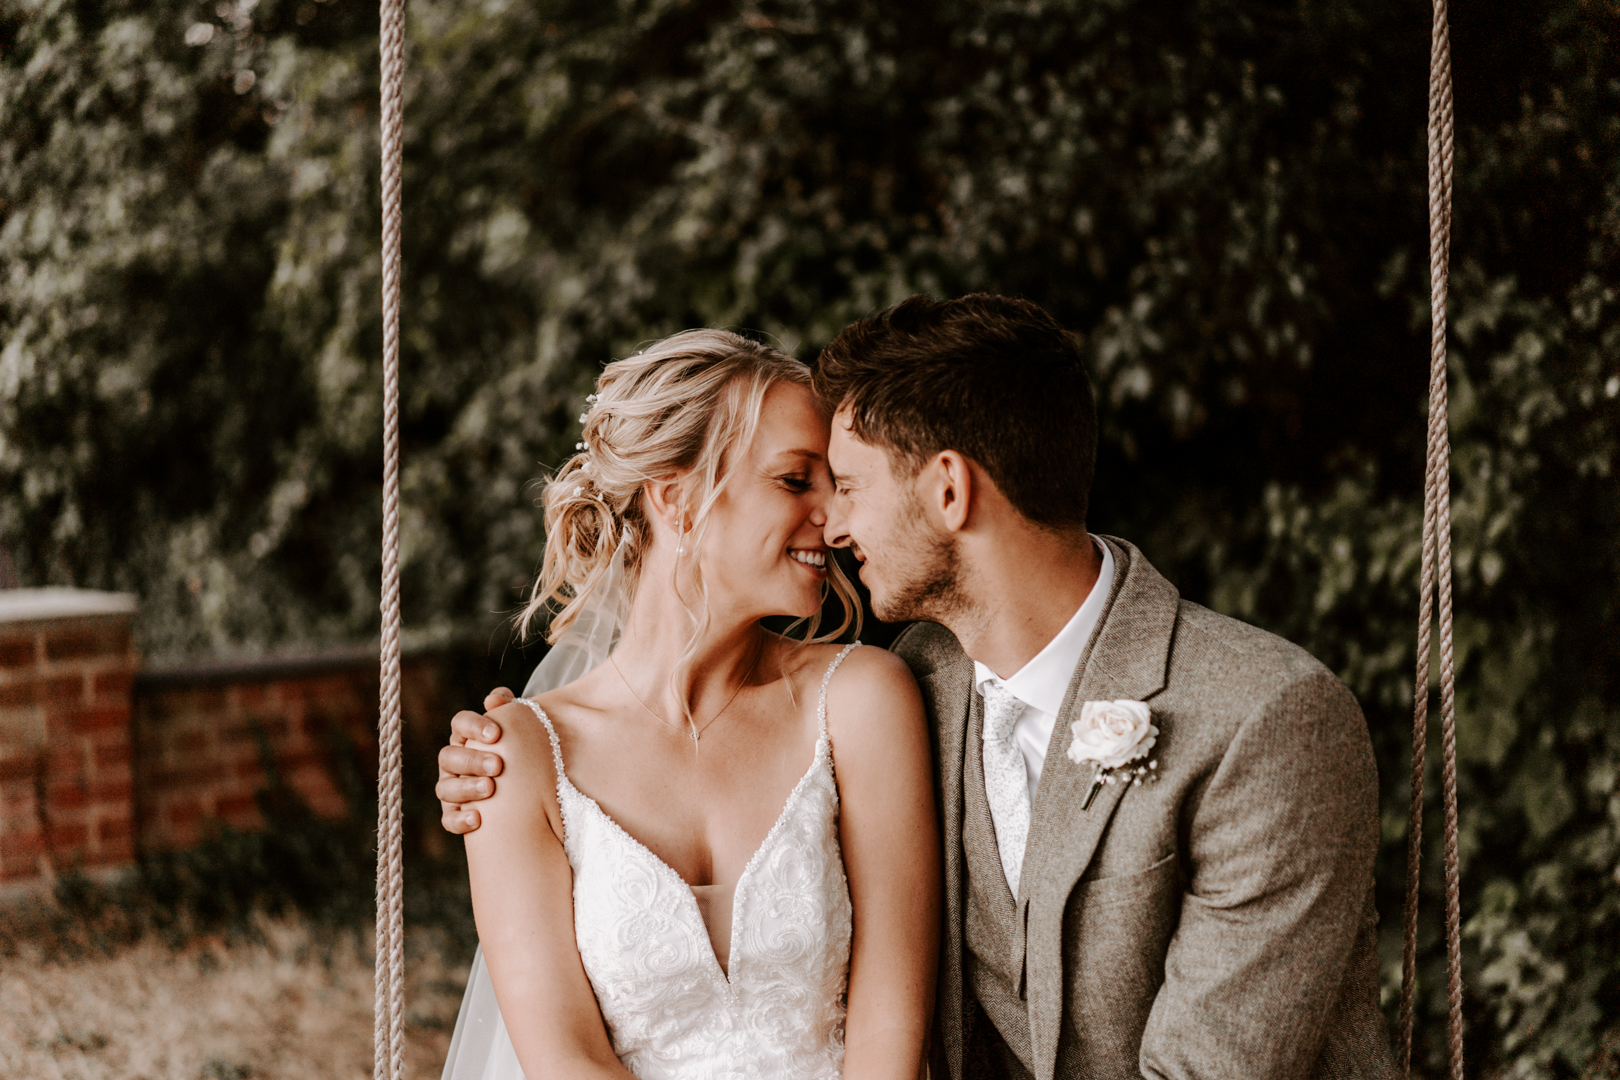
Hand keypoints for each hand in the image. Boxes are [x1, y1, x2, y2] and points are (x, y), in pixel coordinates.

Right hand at [437, 686, 516, 833]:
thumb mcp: (519, 728)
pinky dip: (459, 821)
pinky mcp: (454, 814)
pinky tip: (477, 820)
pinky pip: (449, 820)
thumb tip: (495, 699)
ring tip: (490, 789)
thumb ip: (509, 708)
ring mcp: (451, 788)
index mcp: (465, 736)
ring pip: (446, 789)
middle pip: (449, 757)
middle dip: (472, 760)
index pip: (460, 723)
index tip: (496, 733)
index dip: (473, 726)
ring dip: (467, 788)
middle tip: (498, 765)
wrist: (526, 786)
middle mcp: (454, 762)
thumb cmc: (520, 750)